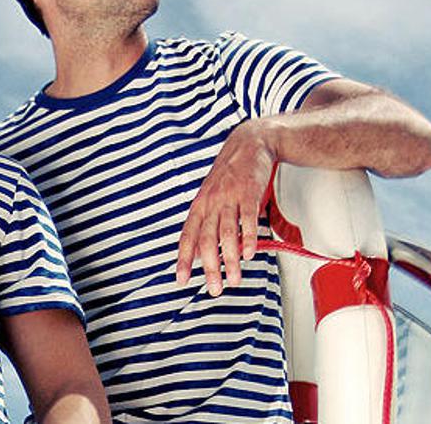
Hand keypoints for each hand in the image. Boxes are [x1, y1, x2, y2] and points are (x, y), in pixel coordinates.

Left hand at [176, 119, 275, 295]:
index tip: (181, 279)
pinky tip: (249, 254)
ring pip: (227, 233)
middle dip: (210, 267)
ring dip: (231, 260)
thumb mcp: (212, 196)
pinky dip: (247, 238)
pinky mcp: (249, 193)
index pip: (188, 236)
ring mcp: (229, 197)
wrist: (249, 143)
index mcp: (200, 205)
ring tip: (234, 279)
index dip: (183, 259)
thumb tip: (199, 251)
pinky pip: (247, 218)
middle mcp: (211, 202)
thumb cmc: (231, 173)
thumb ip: (207, 222)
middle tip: (214, 288)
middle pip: (207, 239)